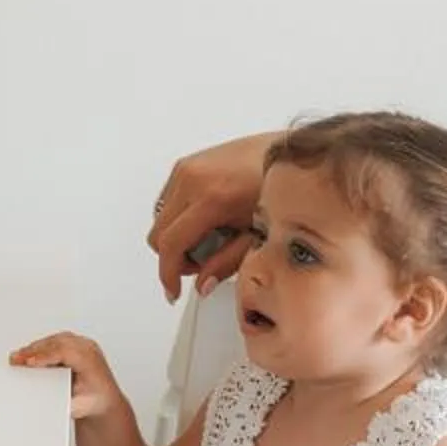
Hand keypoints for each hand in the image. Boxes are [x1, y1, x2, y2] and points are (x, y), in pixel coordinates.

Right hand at [8, 332, 129, 420]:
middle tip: (16, 359)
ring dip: (36, 347)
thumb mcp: (78, 406)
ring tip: (18, 356)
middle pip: (58, 343)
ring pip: (55, 340)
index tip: (29, 362)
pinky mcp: (76, 344)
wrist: (103, 399)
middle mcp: (89, 350)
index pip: (66, 353)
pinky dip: (41, 346)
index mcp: (92, 363)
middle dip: (34, 351)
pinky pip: (56, 340)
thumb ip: (63, 402)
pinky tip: (28, 353)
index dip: (45, 356)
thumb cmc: (94, 401)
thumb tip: (44, 397)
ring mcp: (83, 345)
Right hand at [148, 133, 277, 301]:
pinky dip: (178, 218)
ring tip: (210, 239)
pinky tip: (207, 220)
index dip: (169, 274)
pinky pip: (167, 200)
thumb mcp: (258, 234)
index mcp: (211, 197)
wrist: (288, 155)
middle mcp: (193, 178)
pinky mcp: (188, 163)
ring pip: (160, 218)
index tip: (173, 290)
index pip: (171, 244)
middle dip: (175, 257)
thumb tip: (203, 283)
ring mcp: (188, 167)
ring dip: (176, 236)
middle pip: (158, 233)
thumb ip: (227, 263)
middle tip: (202, 263)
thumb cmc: (279, 187)